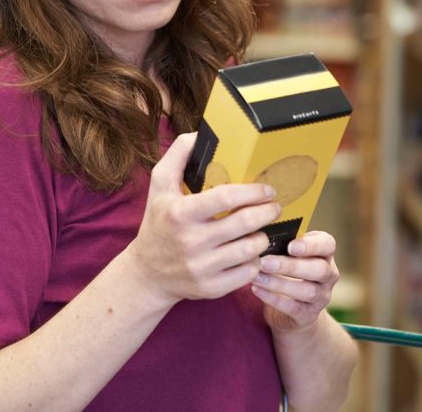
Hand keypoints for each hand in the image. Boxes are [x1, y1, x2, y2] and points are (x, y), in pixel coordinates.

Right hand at [127, 133, 281, 307]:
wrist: (147, 274)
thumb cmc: (158, 223)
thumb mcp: (159, 187)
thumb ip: (177, 155)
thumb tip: (200, 134)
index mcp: (180, 213)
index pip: (226, 197)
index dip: (253, 191)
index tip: (267, 189)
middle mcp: (190, 242)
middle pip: (245, 223)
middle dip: (268, 212)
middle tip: (275, 206)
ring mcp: (201, 268)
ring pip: (251, 249)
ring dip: (264, 236)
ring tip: (263, 228)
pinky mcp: (211, 289)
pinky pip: (248, 273)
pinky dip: (256, 260)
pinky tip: (253, 251)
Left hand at [251, 231, 339, 333]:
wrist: (291, 309)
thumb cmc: (286, 270)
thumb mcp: (288, 253)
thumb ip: (282, 243)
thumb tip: (261, 235)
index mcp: (325, 253)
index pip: (328, 245)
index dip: (311, 245)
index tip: (290, 246)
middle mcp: (329, 275)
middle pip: (318, 269)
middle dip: (291, 266)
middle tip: (265, 262)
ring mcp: (322, 297)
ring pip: (307, 291)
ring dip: (279, 283)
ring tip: (257, 277)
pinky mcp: (309, 316)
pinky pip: (294, 308)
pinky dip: (273, 299)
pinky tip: (256, 290)